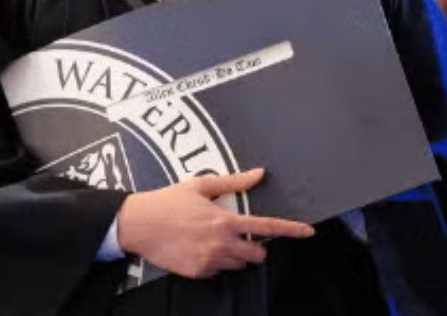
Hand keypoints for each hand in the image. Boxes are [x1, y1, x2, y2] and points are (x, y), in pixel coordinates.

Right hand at [116, 168, 314, 278]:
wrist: (138, 224)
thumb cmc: (168, 201)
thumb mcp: (201, 185)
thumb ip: (234, 182)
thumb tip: (259, 173)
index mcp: (225, 221)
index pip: (267, 227)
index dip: (291, 230)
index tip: (308, 232)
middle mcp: (221, 243)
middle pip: (256, 254)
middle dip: (254, 246)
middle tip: (239, 234)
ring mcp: (209, 261)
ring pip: (238, 264)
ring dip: (235, 254)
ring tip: (214, 239)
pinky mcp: (197, 273)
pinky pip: (218, 272)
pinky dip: (216, 262)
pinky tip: (200, 248)